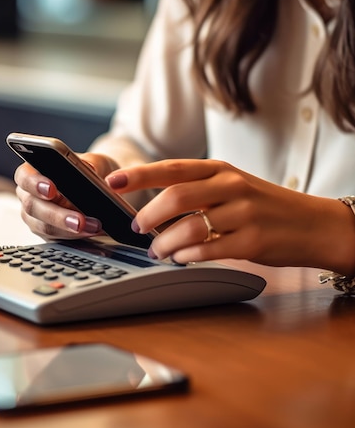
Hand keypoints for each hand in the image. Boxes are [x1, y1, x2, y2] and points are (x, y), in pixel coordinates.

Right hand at [15, 152, 118, 240]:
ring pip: (44, 226)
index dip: (35, 183)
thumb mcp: (95, 162)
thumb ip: (93, 164)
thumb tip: (93, 171)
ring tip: (93, 226)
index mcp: (33, 171)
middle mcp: (29, 194)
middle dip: (57, 215)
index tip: (51, 189)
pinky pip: (56, 238)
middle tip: (78, 220)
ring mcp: (36, 216)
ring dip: (69, 229)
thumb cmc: (91, 170)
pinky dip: (75, 236)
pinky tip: (92, 230)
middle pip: (33, 206)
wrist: (98, 188)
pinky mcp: (47, 232)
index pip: (25, 176)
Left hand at [106, 159, 354, 273]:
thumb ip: (199, 191)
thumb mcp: (234, 186)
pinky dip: (187, 256)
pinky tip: (181, 259)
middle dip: (148, 214)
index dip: (139, 175)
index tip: (113, 181)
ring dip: (165, 243)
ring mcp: (243, 213)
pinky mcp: (252, 241)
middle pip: (176, 196)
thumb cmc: (266, 206)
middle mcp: (231, 186)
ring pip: (189, 227)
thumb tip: (154, 207)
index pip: (173, 168)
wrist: (312, 224)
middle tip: (136, 227)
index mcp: (221, 170)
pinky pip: (209, 250)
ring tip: (157, 251)